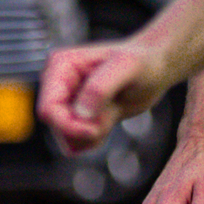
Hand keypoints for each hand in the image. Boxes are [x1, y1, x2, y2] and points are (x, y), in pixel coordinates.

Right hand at [38, 37, 164, 154]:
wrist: (155, 69)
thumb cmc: (143, 61)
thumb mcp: (127, 68)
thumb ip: (100, 88)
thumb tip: (80, 113)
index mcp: (61, 66)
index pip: (48, 109)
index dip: (68, 126)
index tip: (95, 130)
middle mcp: (58, 83)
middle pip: (55, 126)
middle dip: (83, 129)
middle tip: (110, 115)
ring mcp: (66, 100)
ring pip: (65, 137)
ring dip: (91, 134)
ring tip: (112, 111)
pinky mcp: (76, 114)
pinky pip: (75, 142)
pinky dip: (94, 139)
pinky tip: (109, 119)